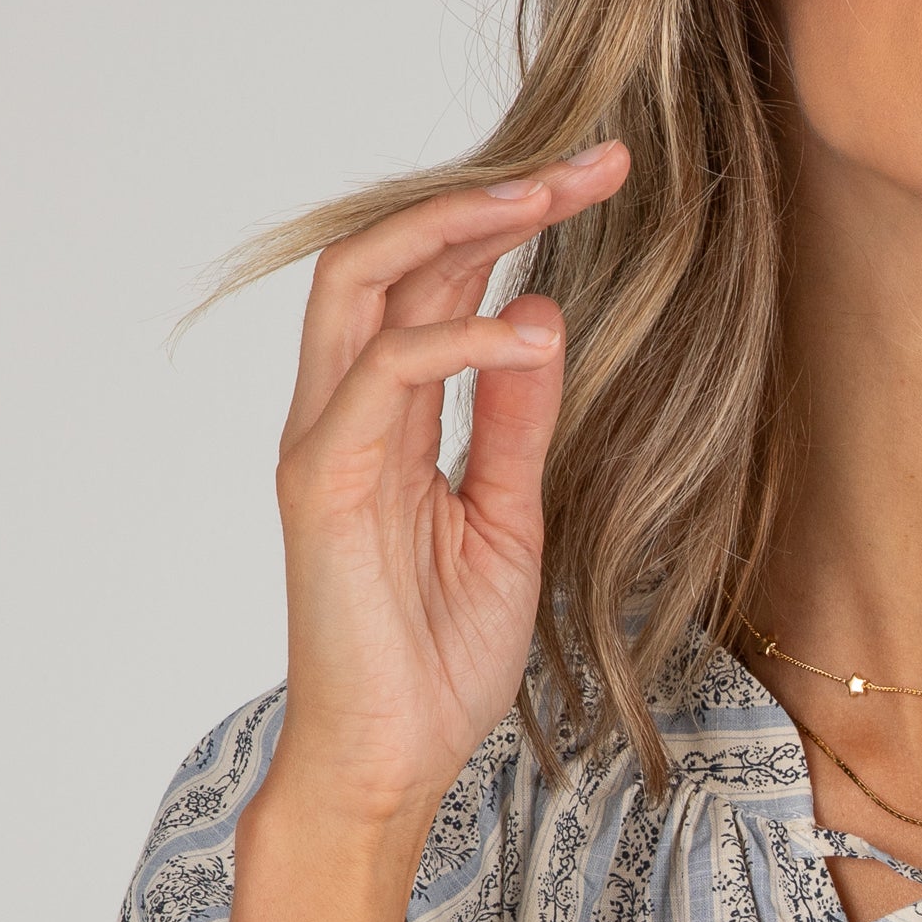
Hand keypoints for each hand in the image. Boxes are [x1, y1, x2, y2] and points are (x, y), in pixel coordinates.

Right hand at [262, 136, 630, 851]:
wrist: (391, 762)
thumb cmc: (438, 659)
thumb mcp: (509, 521)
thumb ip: (517, 424)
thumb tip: (543, 319)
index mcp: (385, 415)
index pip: (434, 278)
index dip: (510, 217)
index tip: (602, 178)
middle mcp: (342, 409)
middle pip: (392, 249)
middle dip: (489, 189)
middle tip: (592, 160)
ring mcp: (323, 439)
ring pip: (363, 279)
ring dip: (461, 224)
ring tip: (552, 196)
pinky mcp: (320, 483)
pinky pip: (383, 375)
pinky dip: (461, 341)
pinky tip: (531, 332)